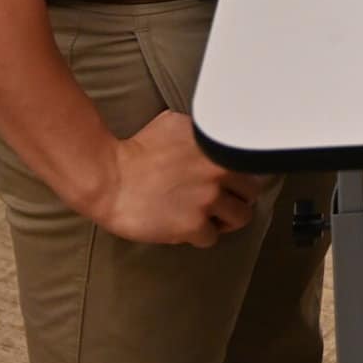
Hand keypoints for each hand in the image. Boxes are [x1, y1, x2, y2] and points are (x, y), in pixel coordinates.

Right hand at [87, 110, 270, 247]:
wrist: (110, 178)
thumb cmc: (137, 151)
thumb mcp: (175, 125)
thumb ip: (201, 132)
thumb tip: (214, 136)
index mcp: (218, 148)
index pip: (252, 166)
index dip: (240, 176)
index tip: (231, 182)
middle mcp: (219, 172)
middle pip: (250, 195)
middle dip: (236, 199)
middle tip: (218, 202)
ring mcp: (208, 200)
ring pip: (239, 219)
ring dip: (223, 220)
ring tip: (205, 217)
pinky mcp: (193, 225)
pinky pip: (211, 237)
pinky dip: (200, 236)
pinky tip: (185, 226)